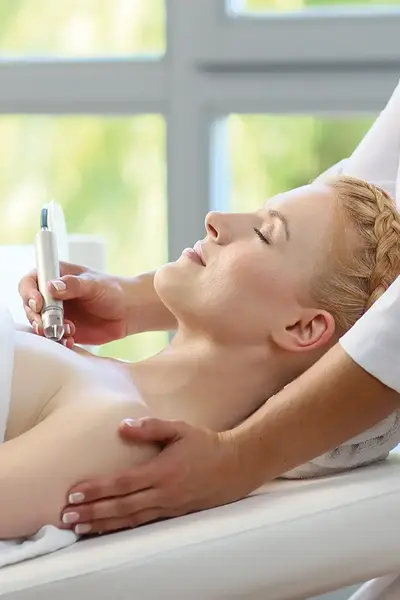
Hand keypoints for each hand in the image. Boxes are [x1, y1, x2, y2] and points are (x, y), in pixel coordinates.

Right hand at [19, 262, 127, 345]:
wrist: (128, 311)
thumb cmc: (113, 291)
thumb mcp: (95, 284)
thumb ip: (74, 285)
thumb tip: (51, 287)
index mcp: (56, 277)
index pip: (31, 281)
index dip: (29, 292)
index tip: (37, 303)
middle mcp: (52, 295)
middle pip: (30, 305)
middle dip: (35, 316)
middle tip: (45, 325)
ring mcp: (57, 314)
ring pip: (39, 324)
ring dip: (47, 330)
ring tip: (66, 332)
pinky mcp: (64, 330)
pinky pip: (53, 338)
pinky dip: (58, 341)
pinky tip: (70, 340)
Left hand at [61, 418, 256, 534]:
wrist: (233, 466)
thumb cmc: (205, 444)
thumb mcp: (179, 429)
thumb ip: (151, 427)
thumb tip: (122, 427)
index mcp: (162, 471)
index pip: (123, 483)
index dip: (98, 489)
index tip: (75, 493)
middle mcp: (163, 493)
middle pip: (121, 507)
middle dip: (92, 512)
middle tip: (66, 517)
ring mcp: (167, 507)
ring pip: (129, 519)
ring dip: (102, 524)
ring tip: (79, 528)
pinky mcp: (171, 513)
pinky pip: (141, 523)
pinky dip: (121, 527)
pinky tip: (106, 528)